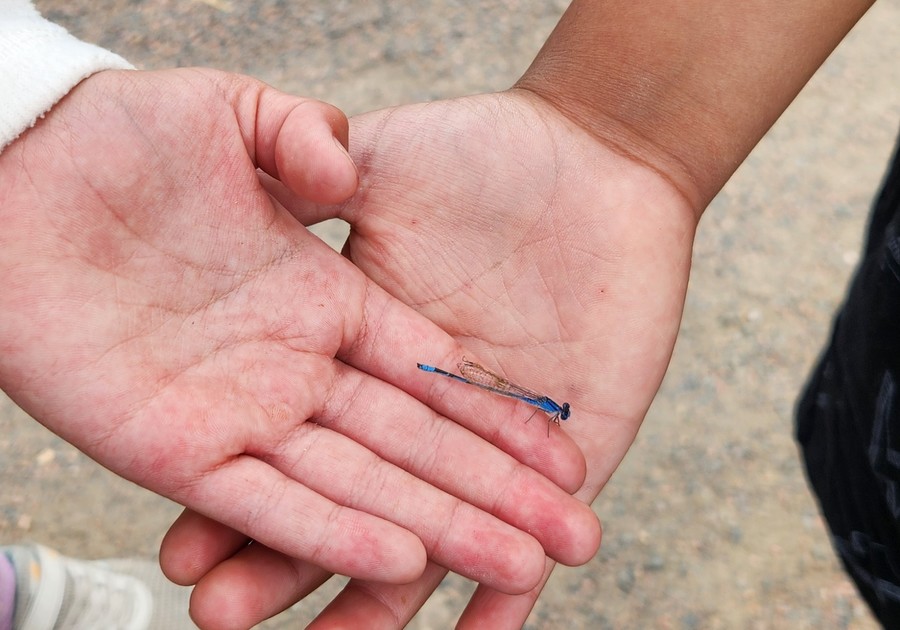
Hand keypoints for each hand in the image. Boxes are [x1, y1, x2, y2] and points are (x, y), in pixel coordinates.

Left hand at [0, 69, 598, 611]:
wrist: (17, 161)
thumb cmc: (123, 130)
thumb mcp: (237, 116)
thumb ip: (306, 143)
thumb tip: (342, 176)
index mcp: (329, 300)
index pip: (433, 375)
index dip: (499, 419)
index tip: (567, 458)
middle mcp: (299, 368)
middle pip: (415, 444)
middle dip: (495, 493)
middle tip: (573, 539)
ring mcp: (243, 410)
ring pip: (355, 485)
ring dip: (437, 529)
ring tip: (517, 567)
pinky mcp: (175, 444)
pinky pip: (265, 497)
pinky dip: (329, 533)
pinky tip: (399, 561)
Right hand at [165, 89, 697, 626]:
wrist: (602, 158)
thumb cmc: (490, 149)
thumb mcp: (379, 171)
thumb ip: (308, 208)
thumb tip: (242, 242)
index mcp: (363, 345)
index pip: (294, 437)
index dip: (241, 494)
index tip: (189, 548)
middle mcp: (417, 404)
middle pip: (350, 498)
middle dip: (286, 560)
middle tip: (225, 614)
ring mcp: (491, 439)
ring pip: (432, 532)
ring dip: (381, 596)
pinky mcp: (569, 451)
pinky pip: (533, 538)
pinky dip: (505, 599)